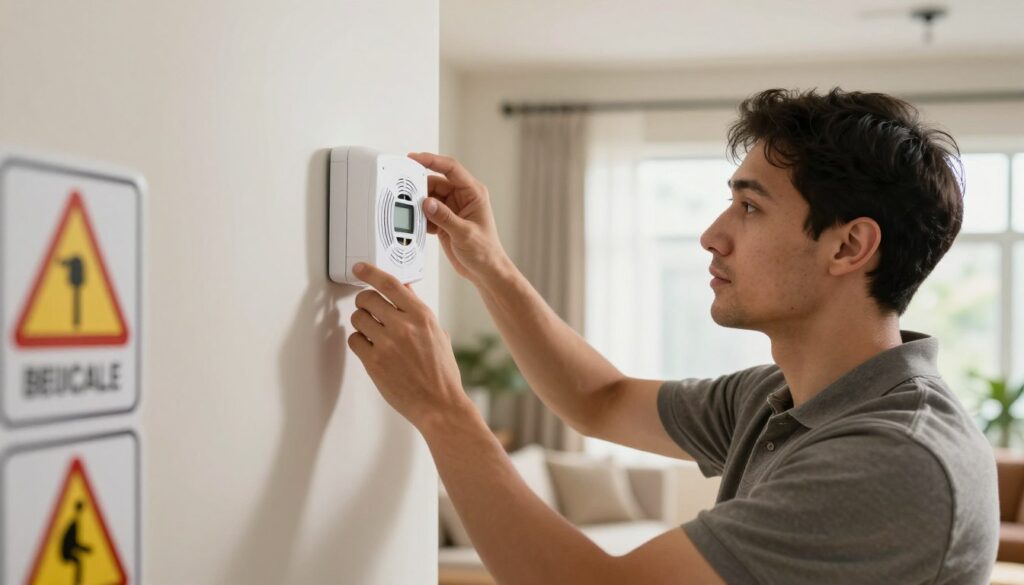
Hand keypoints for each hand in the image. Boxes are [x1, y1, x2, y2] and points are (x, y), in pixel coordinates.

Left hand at [347, 262, 472, 430]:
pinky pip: (354, 340)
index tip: (360, 268)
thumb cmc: (442, 373)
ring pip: (357, 317)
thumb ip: (419, 311)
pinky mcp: (374, 362)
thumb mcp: (438, 334)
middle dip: (365, 302)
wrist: (440, 404)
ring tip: (371, 332)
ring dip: (361, 322)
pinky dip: (358, 341)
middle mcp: (404, 326)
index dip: (370, 272)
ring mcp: (387, 344)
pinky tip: (369, 348)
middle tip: (368, 309)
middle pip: (368, 298)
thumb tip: (405, 291)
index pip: (390, 283)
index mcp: (422, 316)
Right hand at [408, 152, 508, 282]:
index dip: (432, 160)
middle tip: (405, 192)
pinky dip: (420, 218)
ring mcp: (452, 209)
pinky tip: (419, 225)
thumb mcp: (465, 234)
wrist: (485, 271)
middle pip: (435, 182)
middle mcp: (462, 198)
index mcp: (473, 193)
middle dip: (420, 187)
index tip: (414, 158)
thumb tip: (427, 203)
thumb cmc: (485, 252)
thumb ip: (445, 218)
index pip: (451, 169)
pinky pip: (427, 212)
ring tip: (410, 212)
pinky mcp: (444, 220)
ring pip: (429, 198)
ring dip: (419, 205)